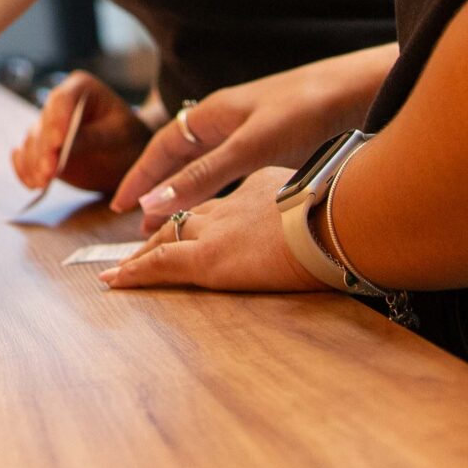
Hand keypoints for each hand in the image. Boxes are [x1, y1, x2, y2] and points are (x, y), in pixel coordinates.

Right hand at [9, 72, 153, 197]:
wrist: (127, 155)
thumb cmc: (129, 139)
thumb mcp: (119, 136)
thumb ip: (92, 137)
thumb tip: (61, 147)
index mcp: (81, 87)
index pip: (62, 99)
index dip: (57, 120)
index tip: (57, 142)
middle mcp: (59, 104)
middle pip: (43, 122)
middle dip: (44, 148)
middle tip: (48, 170)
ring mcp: (48, 127)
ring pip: (33, 141)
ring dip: (34, 162)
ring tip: (41, 183)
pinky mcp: (42, 149)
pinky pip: (26, 156)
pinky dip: (26, 169)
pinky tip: (32, 183)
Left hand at [100, 166, 327, 292]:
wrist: (340, 219)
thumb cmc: (354, 218)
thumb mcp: (337, 207)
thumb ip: (328, 216)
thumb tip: (348, 233)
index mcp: (266, 187)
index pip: (231, 201)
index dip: (215, 214)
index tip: (214, 225)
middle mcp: (234, 202)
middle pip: (193, 215)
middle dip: (169, 226)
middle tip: (150, 238)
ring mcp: (218, 229)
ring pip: (168, 236)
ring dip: (144, 250)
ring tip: (125, 264)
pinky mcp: (208, 259)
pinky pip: (160, 265)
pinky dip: (134, 272)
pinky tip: (114, 280)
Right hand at [112, 47, 390, 230]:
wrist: (364, 91)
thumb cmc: (308, 109)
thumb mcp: (251, 146)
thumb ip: (204, 175)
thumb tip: (153, 201)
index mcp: (213, 113)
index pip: (161, 147)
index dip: (139, 177)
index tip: (118, 205)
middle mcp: (228, 121)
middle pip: (180, 156)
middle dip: (156, 185)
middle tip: (138, 221)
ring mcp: (253, 131)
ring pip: (206, 164)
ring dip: (187, 190)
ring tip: (173, 218)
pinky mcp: (279, 143)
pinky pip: (234, 169)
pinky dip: (219, 189)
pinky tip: (225, 205)